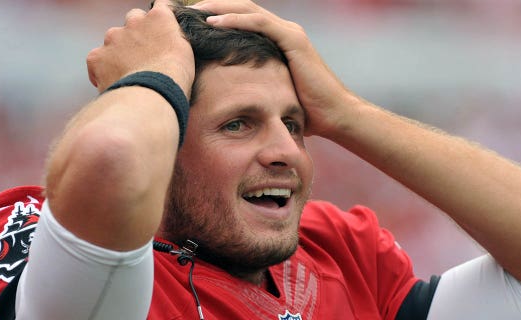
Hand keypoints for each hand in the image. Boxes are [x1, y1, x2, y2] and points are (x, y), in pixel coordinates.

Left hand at [87, 0, 194, 96]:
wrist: (152, 95)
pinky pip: (97, 59)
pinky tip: (114, 80)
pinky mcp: (97, 57)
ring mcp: (113, 38)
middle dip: (137, 33)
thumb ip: (176, 37)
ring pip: (113, 39)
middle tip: (145, 54)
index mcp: (158, 18)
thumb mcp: (186, 51)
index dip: (161, 20)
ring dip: (120, 51)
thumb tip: (171, 36)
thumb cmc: (174, 77)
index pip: (161, 6)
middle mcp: (134, 22)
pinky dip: (103, 69)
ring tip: (130, 72)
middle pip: (133, 18)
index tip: (162, 30)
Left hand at [192, 0, 359, 136]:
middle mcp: (283, 30)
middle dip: (212, 7)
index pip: (242, 20)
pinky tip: (214, 22)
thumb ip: (256, 85)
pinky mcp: (293, 39)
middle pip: (241, 9)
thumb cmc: (306, 111)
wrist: (335, 116)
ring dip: (218, 8)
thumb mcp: (273, 93)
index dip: (217, 16)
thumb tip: (232, 97)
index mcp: (277, 40)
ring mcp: (289, 32)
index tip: (191, 23)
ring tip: (193, 11)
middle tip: (185, 11)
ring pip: (247, 10)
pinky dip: (235, 20)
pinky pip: (259, 23)